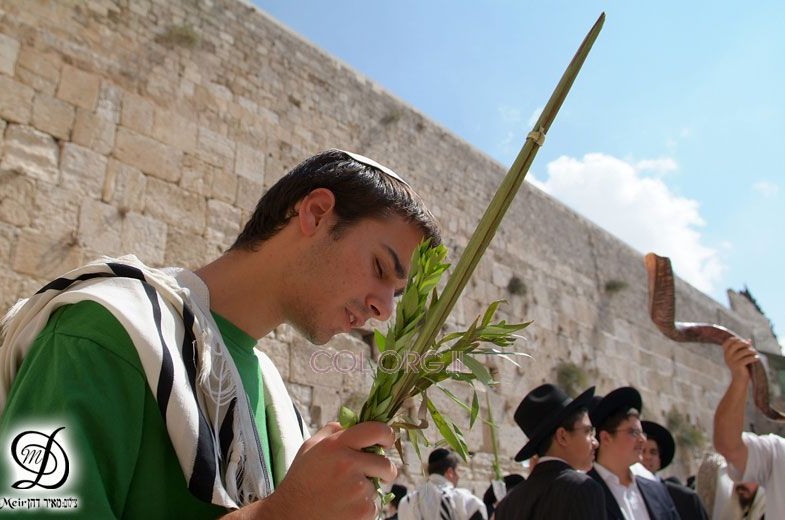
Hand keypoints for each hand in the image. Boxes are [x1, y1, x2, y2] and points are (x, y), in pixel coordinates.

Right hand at [256, 421, 396, 518]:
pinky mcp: (362, 510)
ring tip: (345, 494)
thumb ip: (332, 432)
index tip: (386, 441)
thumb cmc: (301, 481)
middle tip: (374, 475)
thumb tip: (353, 423)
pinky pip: (374, 505)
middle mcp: (348, 464)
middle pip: (386, 464)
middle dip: (384, 470)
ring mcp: (357, 488)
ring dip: (368, 490)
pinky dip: (364, 507)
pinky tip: (345, 507)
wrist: (290, 516)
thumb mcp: (310, 448)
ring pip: (378, 486)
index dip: (387, 435)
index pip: (376, 430)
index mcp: (336, 445)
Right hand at [722, 337, 756, 383]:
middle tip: (751, 346)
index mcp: (726, 353)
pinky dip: (754, 358)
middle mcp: (727, 356)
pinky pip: (748, 358)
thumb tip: (749, 340)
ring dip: (752, 351)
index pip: (728, 342)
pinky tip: (757, 358)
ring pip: (744, 351)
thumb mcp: (741, 356)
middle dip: (745, 344)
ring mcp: (732, 360)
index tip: (742, 341)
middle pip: (736, 344)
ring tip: (756, 354)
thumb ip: (743, 348)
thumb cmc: (741, 366)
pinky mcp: (738, 365)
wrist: (740, 379)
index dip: (735, 339)